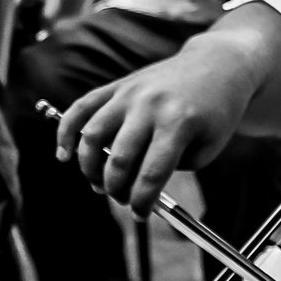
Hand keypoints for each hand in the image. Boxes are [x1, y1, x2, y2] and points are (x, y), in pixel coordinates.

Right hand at [55, 38, 256, 211]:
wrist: (217, 65)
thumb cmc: (215, 112)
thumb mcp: (207, 147)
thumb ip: (171, 168)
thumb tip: (132, 185)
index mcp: (178, 123)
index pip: (150, 174)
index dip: (142, 203)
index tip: (140, 215)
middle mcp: (149, 106)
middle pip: (118, 160)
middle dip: (116, 189)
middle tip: (121, 198)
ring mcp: (129, 93)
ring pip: (92, 136)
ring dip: (90, 168)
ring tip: (99, 183)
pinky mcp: (118, 86)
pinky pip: (82, 108)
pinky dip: (66, 132)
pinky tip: (63, 154)